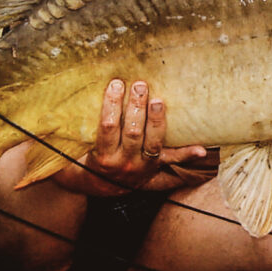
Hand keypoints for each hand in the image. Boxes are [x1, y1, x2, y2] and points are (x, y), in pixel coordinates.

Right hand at [82, 79, 207, 194]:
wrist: (99, 186)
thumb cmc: (88, 157)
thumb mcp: (79, 146)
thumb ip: (78, 127)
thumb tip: (69, 100)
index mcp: (104, 156)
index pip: (108, 127)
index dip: (111, 105)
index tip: (115, 84)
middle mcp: (124, 163)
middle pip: (133, 132)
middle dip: (136, 107)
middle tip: (139, 85)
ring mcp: (143, 165)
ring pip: (152, 142)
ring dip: (157, 120)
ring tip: (158, 100)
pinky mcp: (156, 166)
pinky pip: (173, 159)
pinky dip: (187, 154)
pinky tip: (201, 149)